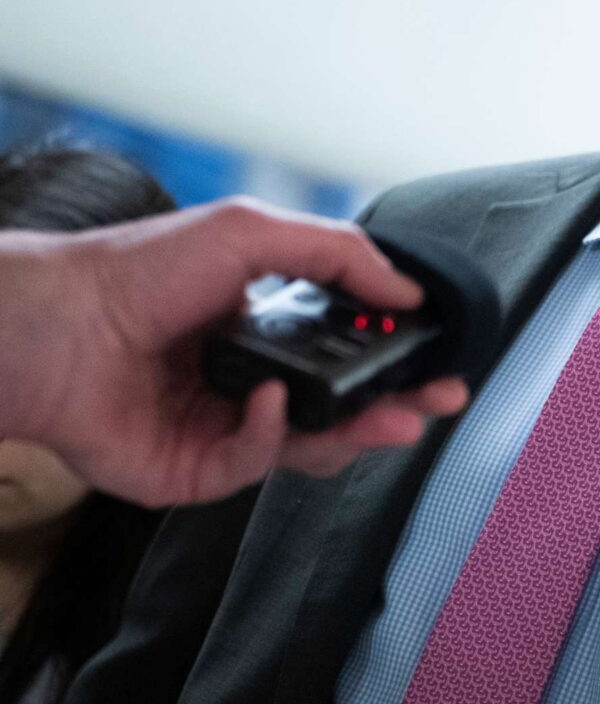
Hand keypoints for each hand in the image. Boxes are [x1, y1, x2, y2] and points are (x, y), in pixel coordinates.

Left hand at [0, 198, 468, 506]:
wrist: (56, 326)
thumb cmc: (137, 270)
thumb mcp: (251, 233)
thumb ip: (339, 255)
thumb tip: (407, 290)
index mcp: (270, 327)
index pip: (351, 352)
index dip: (397, 357)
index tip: (438, 356)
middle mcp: (254, 381)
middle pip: (345, 407)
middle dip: (400, 405)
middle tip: (439, 398)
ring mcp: (226, 429)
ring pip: (314, 445)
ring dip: (360, 431)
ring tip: (395, 417)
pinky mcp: (194, 471)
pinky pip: (257, 465)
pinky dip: (271, 434)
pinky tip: (268, 402)